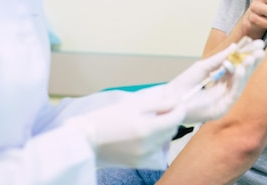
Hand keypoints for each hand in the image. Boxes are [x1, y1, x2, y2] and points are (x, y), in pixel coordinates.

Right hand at [65, 91, 185, 168]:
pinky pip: (155, 150)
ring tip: (152, 121)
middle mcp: (148, 145)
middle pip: (172, 130)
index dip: (180, 109)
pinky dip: (155, 141)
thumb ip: (157, 104)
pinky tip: (145, 134)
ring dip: (164, 130)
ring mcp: (144, 156)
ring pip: (164, 141)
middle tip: (163, 110)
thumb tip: (174, 103)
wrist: (87, 139)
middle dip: (172, 119)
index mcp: (147, 128)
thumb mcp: (133, 105)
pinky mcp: (138, 163)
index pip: (176, 119)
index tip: (178, 103)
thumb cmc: (108, 117)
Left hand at [165, 37, 264, 123]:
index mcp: (221, 82)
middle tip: (261, 50)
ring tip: (251, 58)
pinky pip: (232, 94)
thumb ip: (219, 59)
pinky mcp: (221, 110)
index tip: (257, 45)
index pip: (238, 68)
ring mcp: (223, 101)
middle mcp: (224, 92)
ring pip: (240, 85)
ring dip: (246, 70)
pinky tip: (239, 70)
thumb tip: (235, 46)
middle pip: (242, 76)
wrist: (169, 99)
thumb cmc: (184, 84)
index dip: (247, 57)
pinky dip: (236, 81)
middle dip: (252, 63)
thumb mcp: (203, 67)